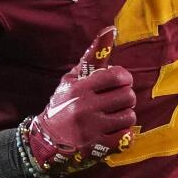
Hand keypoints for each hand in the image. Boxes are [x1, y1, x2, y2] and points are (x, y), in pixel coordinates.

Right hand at [25, 27, 135, 175]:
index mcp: (80, 88)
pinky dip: (125, 132)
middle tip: (119, 98)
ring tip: (117, 114)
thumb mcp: (71, 80)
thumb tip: (109, 31)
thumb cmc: (62, 104)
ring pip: (129, 116)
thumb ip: (90, 60)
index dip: (124, 77)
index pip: (115, 76)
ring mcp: (92, 128)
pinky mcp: (97, 146)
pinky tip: (116, 129)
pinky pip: (126, 136)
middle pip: (127, 96)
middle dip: (127, 96)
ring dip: (126, 114)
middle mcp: (85, 107)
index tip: (122, 81)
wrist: (47, 138)